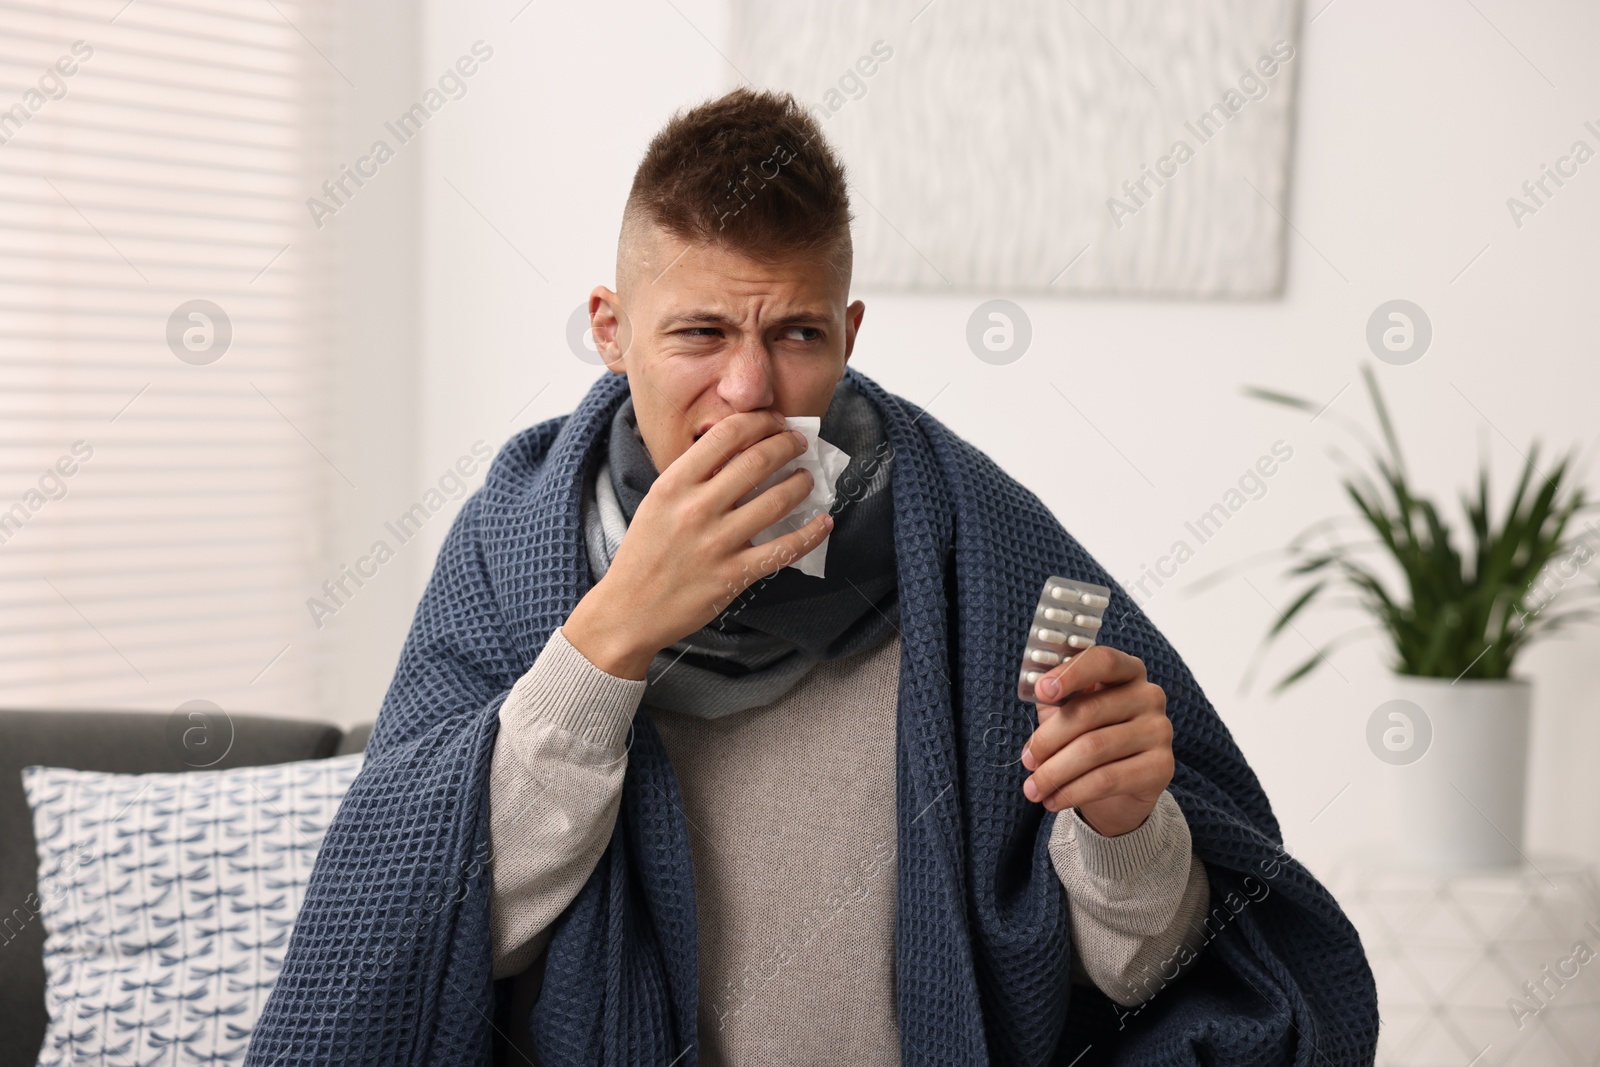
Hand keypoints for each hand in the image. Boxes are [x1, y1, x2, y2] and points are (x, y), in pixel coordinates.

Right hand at [562, 409, 832, 678]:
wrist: (628, 609)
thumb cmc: (644, 553)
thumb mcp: (657, 503)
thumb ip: (692, 476)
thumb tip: (738, 448)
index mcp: (673, 484)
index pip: (725, 435)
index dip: (759, 422)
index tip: (773, 421)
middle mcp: (696, 509)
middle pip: (757, 461)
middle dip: (787, 445)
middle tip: (798, 444)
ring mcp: (717, 543)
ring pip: (777, 501)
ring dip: (801, 484)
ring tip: (807, 478)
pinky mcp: (733, 575)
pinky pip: (784, 549)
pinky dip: (811, 534)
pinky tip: (824, 522)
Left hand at [1018, 645, 1173, 836]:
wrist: (1121, 790)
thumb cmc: (1090, 737)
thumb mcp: (1070, 712)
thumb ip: (1055, 697)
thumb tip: (1032, 689)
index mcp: (1127, 671)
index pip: (1102, 661)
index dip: (1071, 673)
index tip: (1041, 690)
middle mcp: (1149, 695)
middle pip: (1089, 711)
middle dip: (1048, 739)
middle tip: (1027, 760)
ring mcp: (1159, 731)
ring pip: (1094, 749)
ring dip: (1054, 772)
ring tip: (1033, 788)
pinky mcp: (1162, 767)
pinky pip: (1107, 779)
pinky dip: (1072, 792)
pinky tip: (1053, 800)